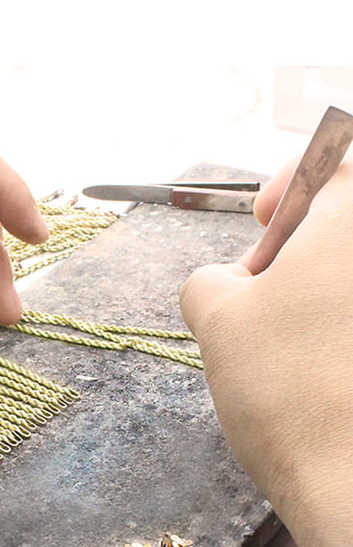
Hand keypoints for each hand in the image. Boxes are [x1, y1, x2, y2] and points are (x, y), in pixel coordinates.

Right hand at [180, 157, 352, 546]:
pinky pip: (349, 320)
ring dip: (316, 293)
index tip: (262, 223)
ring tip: (285, 342)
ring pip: (345, 279)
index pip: (330, 162)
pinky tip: (319, 369)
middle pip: (343, 225)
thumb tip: (232, 283)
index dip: (288, 184)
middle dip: (300, 249)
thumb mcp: (215, 314)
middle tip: (266, 294)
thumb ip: (208, 278)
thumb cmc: (285, 383)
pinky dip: (335, 329)